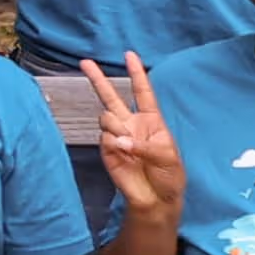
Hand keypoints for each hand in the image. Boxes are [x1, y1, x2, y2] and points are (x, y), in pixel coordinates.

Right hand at [75, 54, 179, 227]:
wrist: (155, 200)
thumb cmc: (169, 176)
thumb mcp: (167, 156)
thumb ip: (143, 144)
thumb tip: (118, 140)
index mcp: (151, 120)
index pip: (142, 91)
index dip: (137, 73)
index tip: (129, 55)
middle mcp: (131, 124)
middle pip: (111, 97)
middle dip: (97, 79)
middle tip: (85, 62)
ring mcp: (117, 137)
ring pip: (106, 117)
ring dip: (115, 126)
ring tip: (125, 142)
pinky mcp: (106, 151)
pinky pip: (103, 137)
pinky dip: (113, 143)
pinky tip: (122, 153)